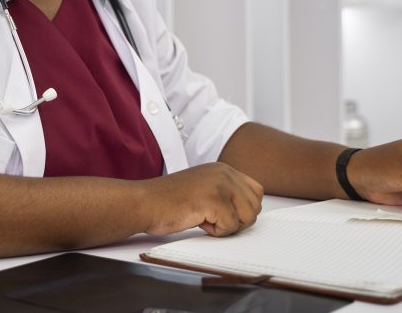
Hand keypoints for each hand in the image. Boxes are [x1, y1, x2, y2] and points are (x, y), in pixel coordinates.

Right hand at [139, 162, 263, 236]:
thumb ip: (226, 193)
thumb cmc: (168, 201)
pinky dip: (215, 232)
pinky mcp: (214, 200)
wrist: (144, 202)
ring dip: (227, 226)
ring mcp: (220, 185)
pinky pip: (231, 227)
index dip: (243, 209)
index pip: (256, 192)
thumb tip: (249, 212)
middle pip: (255, 207)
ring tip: (204, 218)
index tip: (222, 212)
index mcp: (223, 169)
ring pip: (247, 217)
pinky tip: (197, 220)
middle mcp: (225, 173)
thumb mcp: (203, 187)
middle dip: (237, 220)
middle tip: (211, 217)